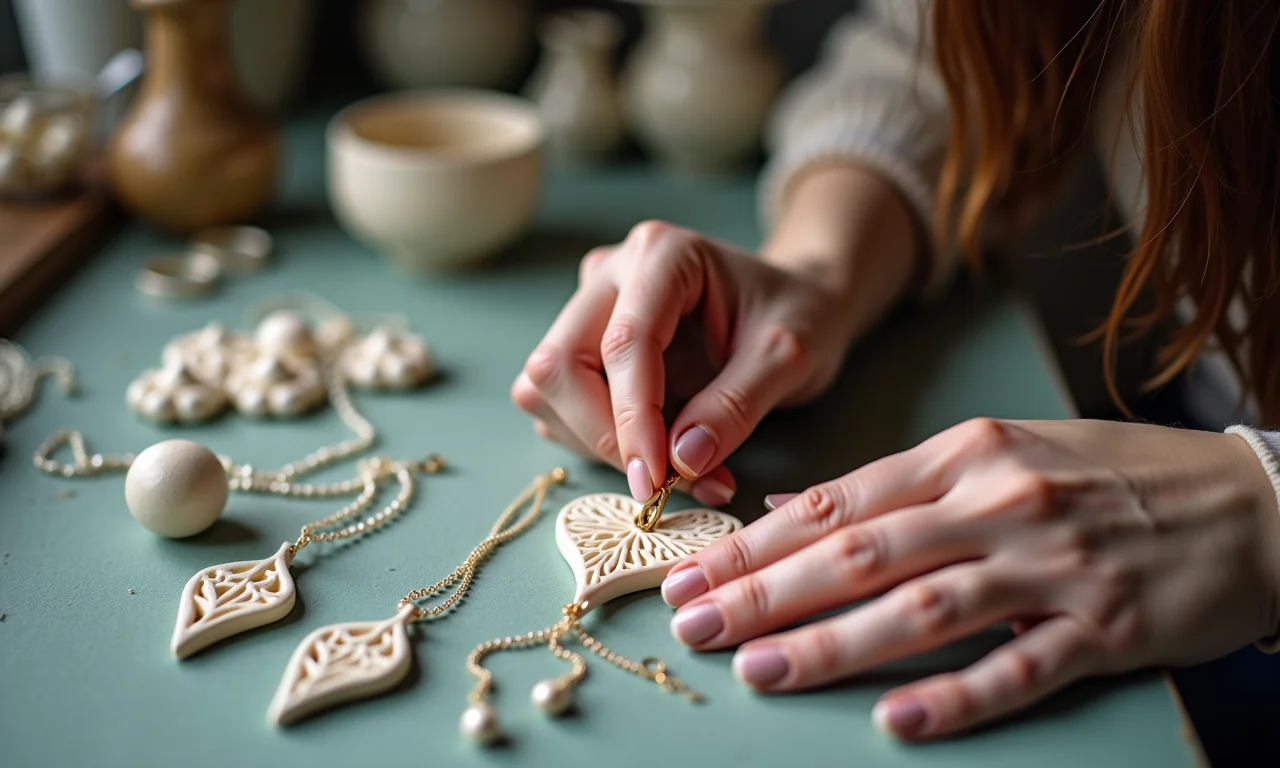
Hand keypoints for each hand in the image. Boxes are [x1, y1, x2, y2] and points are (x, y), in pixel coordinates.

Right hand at [512, 220, 861, 504]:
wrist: (796, 306)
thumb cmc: (798, 317)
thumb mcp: (788, 358)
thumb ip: (737, 406)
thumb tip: (681, 461)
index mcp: (663, 255)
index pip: (623, 343)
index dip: (631, 419)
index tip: (655, 481)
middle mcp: (611, 274)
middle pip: (560, 364)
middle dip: (601, 434)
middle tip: (660, 485)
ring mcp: (590, 308)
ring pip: (548, 390)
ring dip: (598, 444)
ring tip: (676, 473)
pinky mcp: (583, 346)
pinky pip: (561, 406)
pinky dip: (600, 444)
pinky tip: (658, 454)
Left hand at [660, 418, 1279, 738]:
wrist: (1247, 502)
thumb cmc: (1109, 476)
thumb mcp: (1001, 454)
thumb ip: (901, 486)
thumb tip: (794, 513)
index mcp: (967, 454)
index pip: (836, 503)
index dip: (755, 542)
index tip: (692, 571)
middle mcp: (1000, 503)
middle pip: (859, 554)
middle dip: (765, 592)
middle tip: (694, 624)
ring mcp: (1054, 567)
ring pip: (923, 609)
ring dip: (834, 642)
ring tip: (761, 669)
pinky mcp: (1107, 629)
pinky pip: (1018, 668)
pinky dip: (955, 696)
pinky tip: (895, 719)